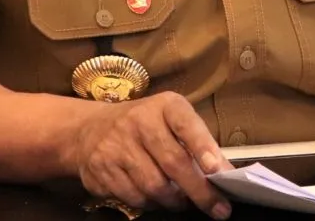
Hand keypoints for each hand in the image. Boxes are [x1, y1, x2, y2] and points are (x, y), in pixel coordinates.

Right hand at [66, 91, 233, 217]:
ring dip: (174, 201)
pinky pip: (133, 197)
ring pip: (154, 185)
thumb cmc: (145, 126)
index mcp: (164, 106)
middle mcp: (139, 121)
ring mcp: (116, 145)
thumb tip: (224, 174)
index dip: (202, 146)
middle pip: (173, 162)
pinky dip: (151, 204)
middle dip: (199, 191)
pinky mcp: (101, 169)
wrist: (90, 128)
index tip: (216, 169)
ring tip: (183, 202)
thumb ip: (197, 143)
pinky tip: (157, 199)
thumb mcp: (171, 121)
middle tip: (218, 209)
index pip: (186, 124)